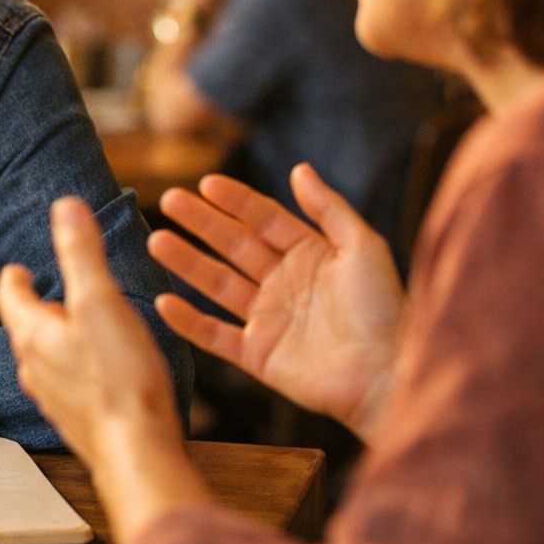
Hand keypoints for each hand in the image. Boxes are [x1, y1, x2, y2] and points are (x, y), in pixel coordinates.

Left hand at [0, 198, 208, 542]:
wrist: (137, 451)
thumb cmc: (121, 378)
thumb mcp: (101, 301)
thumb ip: (81, 253)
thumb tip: (65, 207)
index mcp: (35, 336)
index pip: (12, 298)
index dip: (15, 279)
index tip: (19, 268)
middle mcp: (36, 369)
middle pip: (27, 330)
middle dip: (37, 308)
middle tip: (50, 293)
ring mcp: (55, 399)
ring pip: (45, 361)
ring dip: (55, 341)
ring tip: (75, 329)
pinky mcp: (78, 423)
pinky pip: (68, 388)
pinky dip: (75, 371)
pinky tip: (99, 374)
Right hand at [147, 163, 402, 441]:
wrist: (387, 374)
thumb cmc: (384, 309)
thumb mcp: (363, 247)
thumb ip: (329, 208)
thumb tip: (299, 169)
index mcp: (310, 255)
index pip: (264, 219)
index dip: (236, 201)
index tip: (205, 183)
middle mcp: (284, 283)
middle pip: (234, 246)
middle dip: (201, 223)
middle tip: (169, 200)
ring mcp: (269, 319)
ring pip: (217, 284)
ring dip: (187, 262)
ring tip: (156, 240)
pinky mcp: (258, 355)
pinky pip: (215, 335)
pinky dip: (189, 322)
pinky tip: (164, 301)